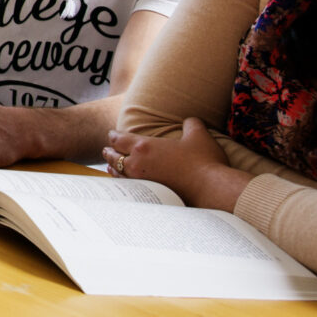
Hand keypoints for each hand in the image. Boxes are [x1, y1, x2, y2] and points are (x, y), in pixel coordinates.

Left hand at [103, 119, 250, 210]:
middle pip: (114, 157)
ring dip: (113, 168)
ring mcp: (140, 182)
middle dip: (109, 152)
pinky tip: (125, 184)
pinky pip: (127, 188)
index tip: (111, 135)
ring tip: (110, 166)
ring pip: (118, 174)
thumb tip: (190, 120)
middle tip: (106, 150)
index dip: (113, 136)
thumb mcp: (198, 135)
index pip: (119, 139)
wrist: (210, 188)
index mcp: (143, 146)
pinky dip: (122, 183)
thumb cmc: (204, 161)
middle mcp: (136, 164)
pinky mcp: (147, 196)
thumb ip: (191, 123)